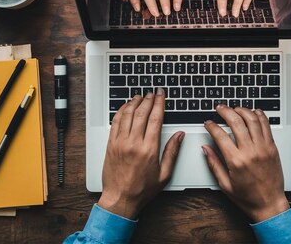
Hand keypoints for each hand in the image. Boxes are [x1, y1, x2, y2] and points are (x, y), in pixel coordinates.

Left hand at [98, 89, 184, 218]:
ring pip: (127, 115)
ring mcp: (120, 143)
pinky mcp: (110, 145)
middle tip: (153, 93)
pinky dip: (121, 111)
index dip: (159, 103)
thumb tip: (180, 135)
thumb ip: (172, 151)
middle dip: (148, 100)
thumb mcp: (164, 173)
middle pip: (141, 113)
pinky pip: (115, 122)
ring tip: (140, 96)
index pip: (155, 118)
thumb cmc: (142, 189)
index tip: (161, 95)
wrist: (120, 198)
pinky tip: (125, 107)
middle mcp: (133, 143)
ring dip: (134, 102)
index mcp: (149, 149)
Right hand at [202, 105, 288, 222]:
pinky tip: (253, 112)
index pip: (220, 135)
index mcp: (236, 161)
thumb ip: (214, 163)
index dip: (212, 126)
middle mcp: (250, 152)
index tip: (208, 122)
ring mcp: (263, 148)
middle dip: (225, 111)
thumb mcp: (225, 184)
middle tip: (219, 108)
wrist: (269, 204)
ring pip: (252, 120)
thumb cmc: (247, 197)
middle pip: (236, 122)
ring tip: (235, 108)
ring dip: (242, 110)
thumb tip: (205, 148)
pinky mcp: (272, 147)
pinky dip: (260, 116)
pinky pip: (267, 126)